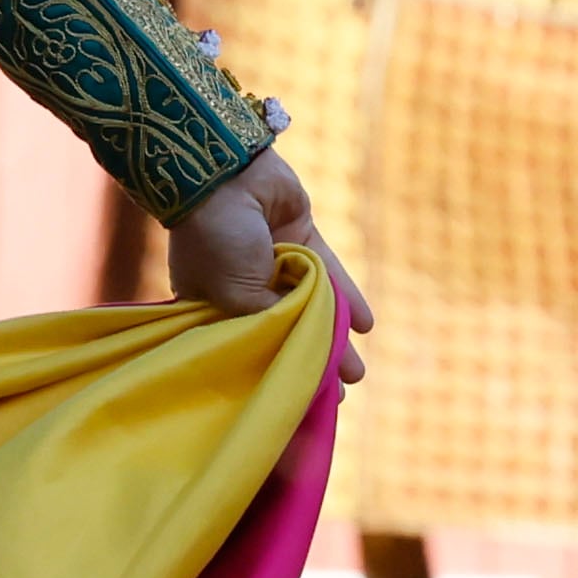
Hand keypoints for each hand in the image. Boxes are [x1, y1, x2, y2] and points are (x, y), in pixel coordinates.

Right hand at [163, 145, 370, 383]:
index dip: (272, 372)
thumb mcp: (235, 295)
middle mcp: (242, 286)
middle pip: (283, 329)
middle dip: (310, 361)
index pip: (247, 347)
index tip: (295, 402)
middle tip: (334, 397)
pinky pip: (330, 273)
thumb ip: (269, 324)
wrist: (224, 175)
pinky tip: (365, 324)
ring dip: (334, 336)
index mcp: (212, 305)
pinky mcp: (301, 238)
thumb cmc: (216, 240)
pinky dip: (347, 296)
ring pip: (311, 305)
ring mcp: (273, 261)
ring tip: (356, 373)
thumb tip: (299, 352)